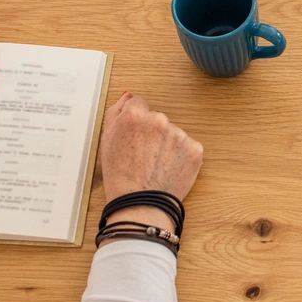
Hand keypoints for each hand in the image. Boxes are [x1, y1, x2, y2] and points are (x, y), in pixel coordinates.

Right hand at [99, 91, 203, 207]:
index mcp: (135, 115)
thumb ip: (116, 112)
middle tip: (143, 156)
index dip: (135, 123)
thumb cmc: (120, 176)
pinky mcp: (194, 149)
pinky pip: (187, 147)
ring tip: (155, 165)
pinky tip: (168, 169)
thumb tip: (128, 96)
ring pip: (173, 133)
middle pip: (157, 119)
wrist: (140, 205)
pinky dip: (180, 156)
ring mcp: (179, 134)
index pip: (139, 105)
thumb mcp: (106, 141)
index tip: (134, 137)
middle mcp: (159, 120)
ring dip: (167, 144)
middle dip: (152, 133)